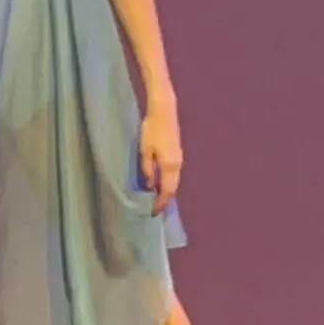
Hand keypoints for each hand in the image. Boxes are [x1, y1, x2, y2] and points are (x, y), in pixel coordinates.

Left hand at [140, 97, 182, 212]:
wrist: (164, 112)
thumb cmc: (151, 130)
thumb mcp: (144, 151)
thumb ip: (147, 169)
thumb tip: (150, 186)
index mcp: (169, 166)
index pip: (166, 190)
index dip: (161, 202)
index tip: (153, 212)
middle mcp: (177, 165)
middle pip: (173, 188)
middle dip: (165, 200)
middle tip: (155, 209)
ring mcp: (179, 159)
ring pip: (174, 181)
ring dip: (167, 191)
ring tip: (157, 200)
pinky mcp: (177, 154)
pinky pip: (174, 174)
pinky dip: (168, 182)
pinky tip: (160, 184)